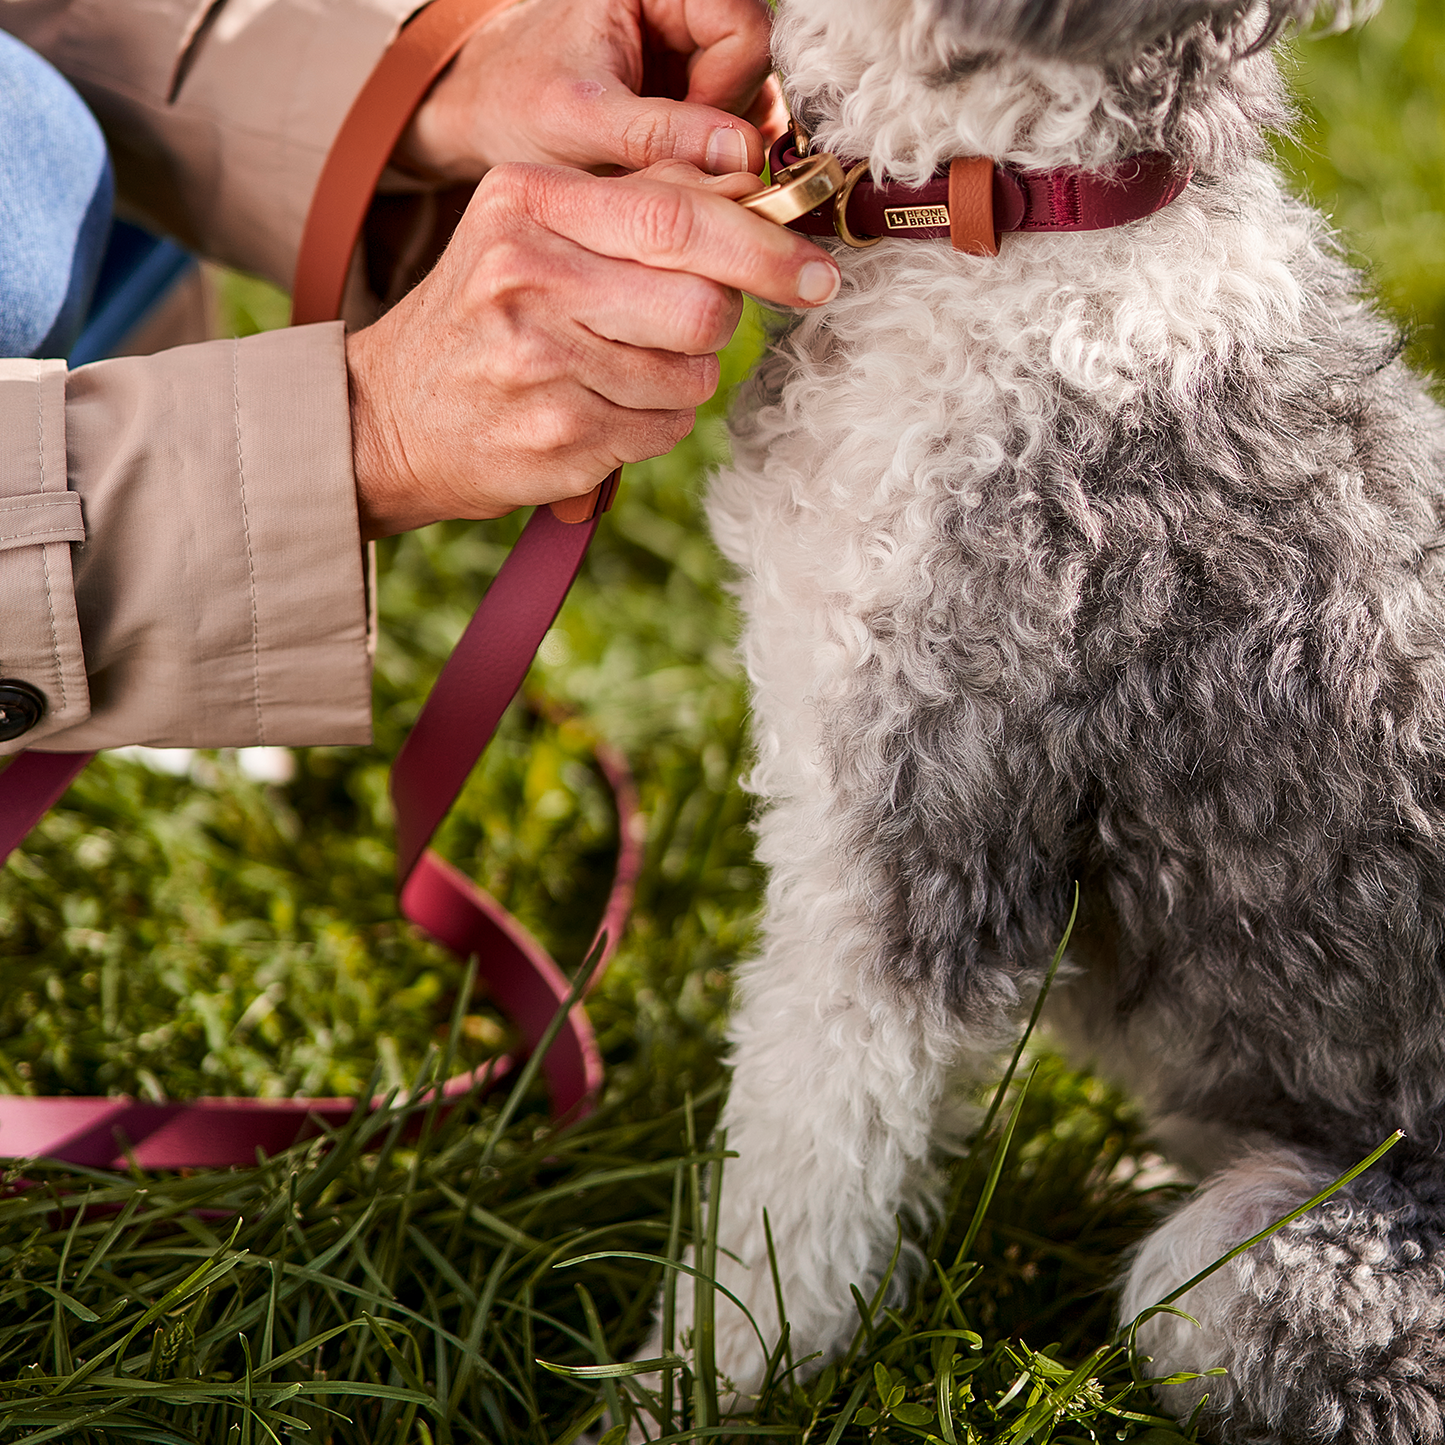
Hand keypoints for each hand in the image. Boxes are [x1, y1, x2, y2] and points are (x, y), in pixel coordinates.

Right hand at [346, 161, 838, 540]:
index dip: (766, 246)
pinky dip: (652, 423)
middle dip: (720, 321)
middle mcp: (529, 277)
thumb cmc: (483, 318)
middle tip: (695, 323)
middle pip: (705, 305)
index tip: (815, 272)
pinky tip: (598, 410)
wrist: (389, 417)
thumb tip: (754, 194)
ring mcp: (543, 366)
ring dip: (680, 378)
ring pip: (693, 377)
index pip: (681, 216)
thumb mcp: (534, 231)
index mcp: (529, 204)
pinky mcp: (560, 439)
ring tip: (617, 369)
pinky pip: (664, 430)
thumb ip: (638, 205)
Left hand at [394, 0, 780, 181]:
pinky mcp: (687, 98)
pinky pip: (729, 132)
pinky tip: (666, 177)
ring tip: (661, 171)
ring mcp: (688, 56)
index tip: (692, 139)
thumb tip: (740, 154)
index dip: (731, 90)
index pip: (747, 30)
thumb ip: (660, 135)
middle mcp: (681, 11)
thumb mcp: (582, 122)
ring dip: (717, 152)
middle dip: (725, 126)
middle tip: (677, 165)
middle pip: (757, 70)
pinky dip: (706, 164)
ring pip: (749, 105)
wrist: (481, 118)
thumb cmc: (514, 101)